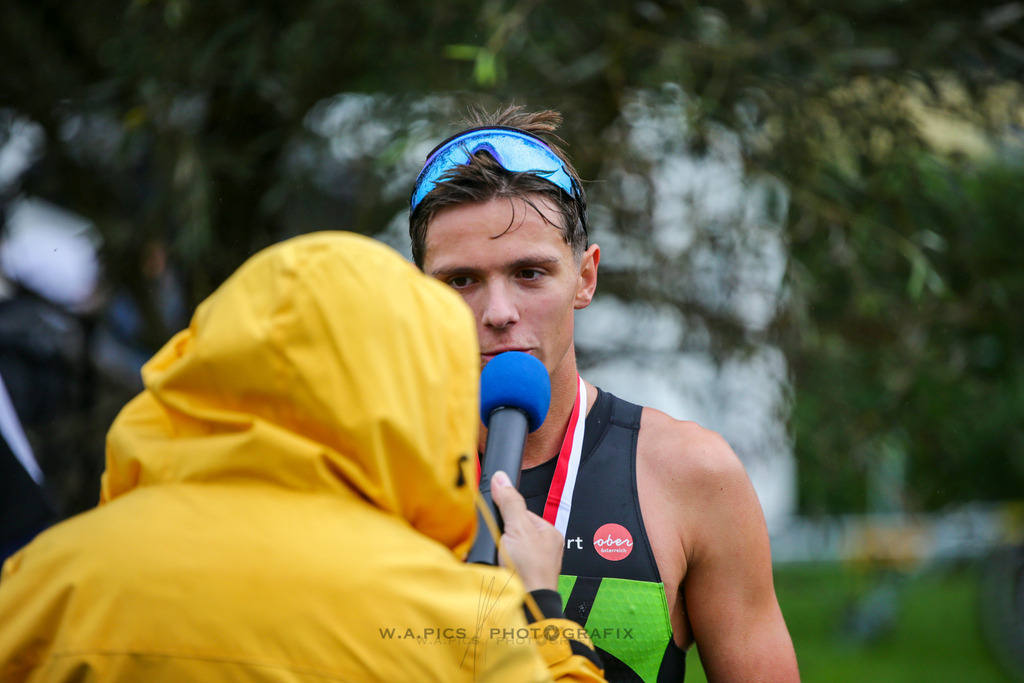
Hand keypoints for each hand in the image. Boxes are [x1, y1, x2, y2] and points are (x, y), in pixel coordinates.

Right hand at [490, 470, 563, 590]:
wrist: (526, 605)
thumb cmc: (530, 570)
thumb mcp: (518, 529)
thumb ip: (510, 503)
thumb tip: (502, 478)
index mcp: (548, 533)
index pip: (521, 513)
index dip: (505, 515)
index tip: (495, 520)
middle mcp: (542, 548)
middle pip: (511, 530)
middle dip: (498, 535)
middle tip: (494, 542)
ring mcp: (531, 565)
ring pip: (505, 548)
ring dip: (494, 551)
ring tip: (493, 557)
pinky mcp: (519, 577)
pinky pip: (502, 564)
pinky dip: (494, 564)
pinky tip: (491, 566)